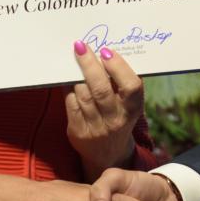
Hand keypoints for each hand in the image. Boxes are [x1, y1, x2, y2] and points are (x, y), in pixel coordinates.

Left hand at [66, 42, 144, 180]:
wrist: (108, 154)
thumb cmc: (119, 118)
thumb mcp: (128, 105)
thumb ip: (122, 83)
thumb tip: (105, 51)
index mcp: (133, 109)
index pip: (131, 87)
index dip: (119, 68)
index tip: (107, 52)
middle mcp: (115, 120)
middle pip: (101, 90)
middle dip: (89, 65)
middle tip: (81, 47)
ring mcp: (96, 128)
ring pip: (83, 95)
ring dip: (76, 74)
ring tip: (73, 58)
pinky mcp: (78, 131)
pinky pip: (70, 103)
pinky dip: (68, 87)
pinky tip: (66, 77)